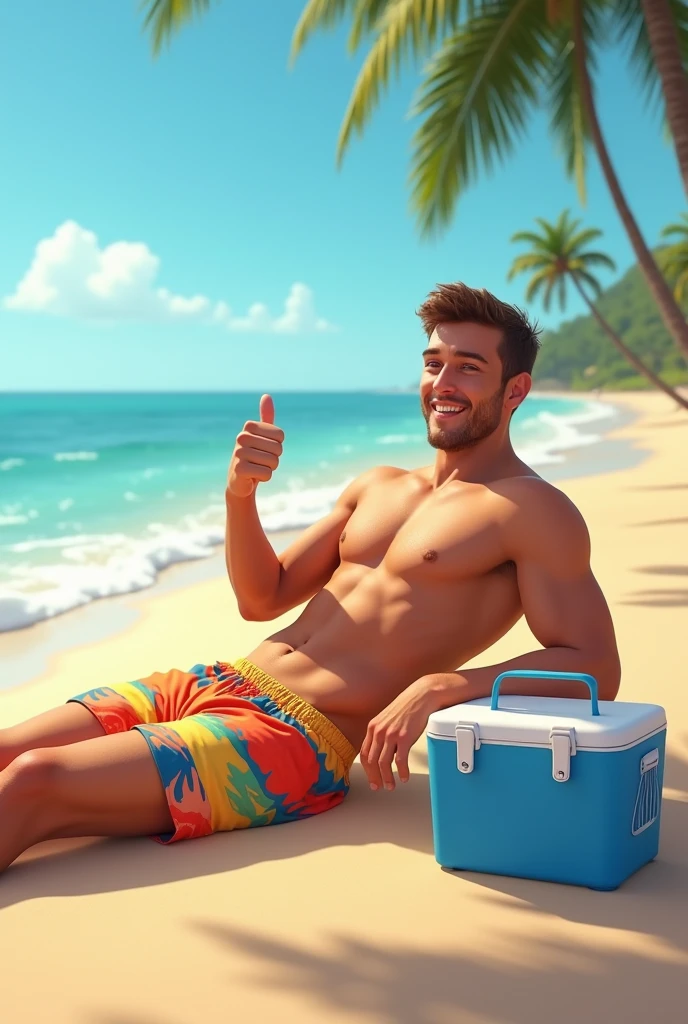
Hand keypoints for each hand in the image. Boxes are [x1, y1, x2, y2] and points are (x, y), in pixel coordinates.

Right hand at [227, 394, 283, 498]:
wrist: (239, 481)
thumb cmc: (254, 456)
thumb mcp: (262, 436)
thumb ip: (266, 417)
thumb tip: (266, 395)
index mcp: (249, 426)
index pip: (280, 436)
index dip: (277, 446)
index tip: (265, 449)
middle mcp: (242, 437)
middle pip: (278, 449)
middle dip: (274, 459)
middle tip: (260, 461)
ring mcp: (239, 453)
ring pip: (273, 462)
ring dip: (269, 469)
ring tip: (256, 468)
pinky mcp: (239, 470)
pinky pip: (267, 474)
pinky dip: (264, 478)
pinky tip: (253, 477)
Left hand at [360, 676, 437, 791]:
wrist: (421, 696)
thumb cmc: (407, 707)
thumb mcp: (387, 719)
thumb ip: (382, 733)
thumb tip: (381, 750)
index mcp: (373, 727)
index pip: (364, 754)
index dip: (367, 770)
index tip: (372, 779)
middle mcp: (379, 731)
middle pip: (371, 761)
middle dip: (375, 777)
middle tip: (380, 787)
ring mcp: (391, 735)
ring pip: (383, 764)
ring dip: (387, 778)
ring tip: (391, 785)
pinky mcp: (404, 738)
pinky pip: (400, 761)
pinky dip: (402, 772)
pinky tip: (404, 777)